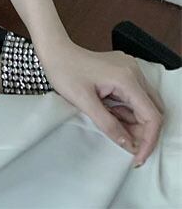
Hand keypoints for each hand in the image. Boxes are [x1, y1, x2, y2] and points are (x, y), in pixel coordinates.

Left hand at [37, 39, 165, 167]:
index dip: (148, 140)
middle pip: (152, 111)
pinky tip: (110, 111)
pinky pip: (135, 97)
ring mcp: (130, 70)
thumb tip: (128, 144)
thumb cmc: (64, 71)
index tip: (138, 157)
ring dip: (133, 121)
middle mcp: (133, 71)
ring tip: (110, 122)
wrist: (55, 51)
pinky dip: (127, 110)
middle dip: (142, 132)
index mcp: (126, 78)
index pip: (152, 115)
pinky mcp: (124, 72)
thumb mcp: (84, 102)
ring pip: (145, 105)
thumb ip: (108, 125)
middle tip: (126, 144)